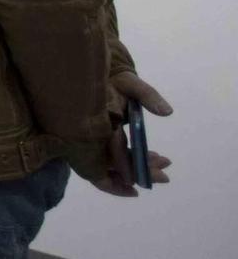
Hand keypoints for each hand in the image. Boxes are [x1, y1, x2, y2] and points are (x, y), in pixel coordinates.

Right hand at [85, 71, 173, 197]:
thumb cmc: (113, 79)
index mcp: (101, 122)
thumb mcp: (131, 83)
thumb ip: (148, 95)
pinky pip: (110, 156)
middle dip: (138, 172)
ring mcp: (92, 137)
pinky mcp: (97, 137)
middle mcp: (93, 133)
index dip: (127, 170)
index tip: (140, 185)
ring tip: (163, 161)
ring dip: (137, 166)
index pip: (114, 153)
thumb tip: (167, 112)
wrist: (91, 73)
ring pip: (111, 161)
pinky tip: (149, 156)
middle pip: (112, 163)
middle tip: (165, 176)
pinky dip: (129, 160)